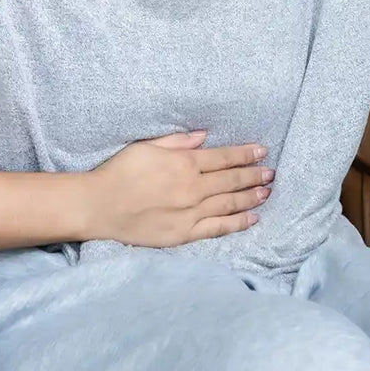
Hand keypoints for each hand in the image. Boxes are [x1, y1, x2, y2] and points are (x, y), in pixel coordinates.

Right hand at [89, 130, 271, 246]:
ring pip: (229, 204)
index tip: (262, 151)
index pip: (224, 158)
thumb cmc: (118, 172)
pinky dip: (237, 223)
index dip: (246, 154)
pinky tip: (252, 218)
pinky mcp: (184, 234)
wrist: (98, 207)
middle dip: (254, 176)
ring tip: (267, 193)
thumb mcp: (146, 146)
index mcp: (184, 163)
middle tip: (271, 173)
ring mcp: (190, 213)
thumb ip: (178, 141)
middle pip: (232, 180)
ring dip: (251, 197)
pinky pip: (217, 228)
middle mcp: (192, 188)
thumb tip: (204, 137)